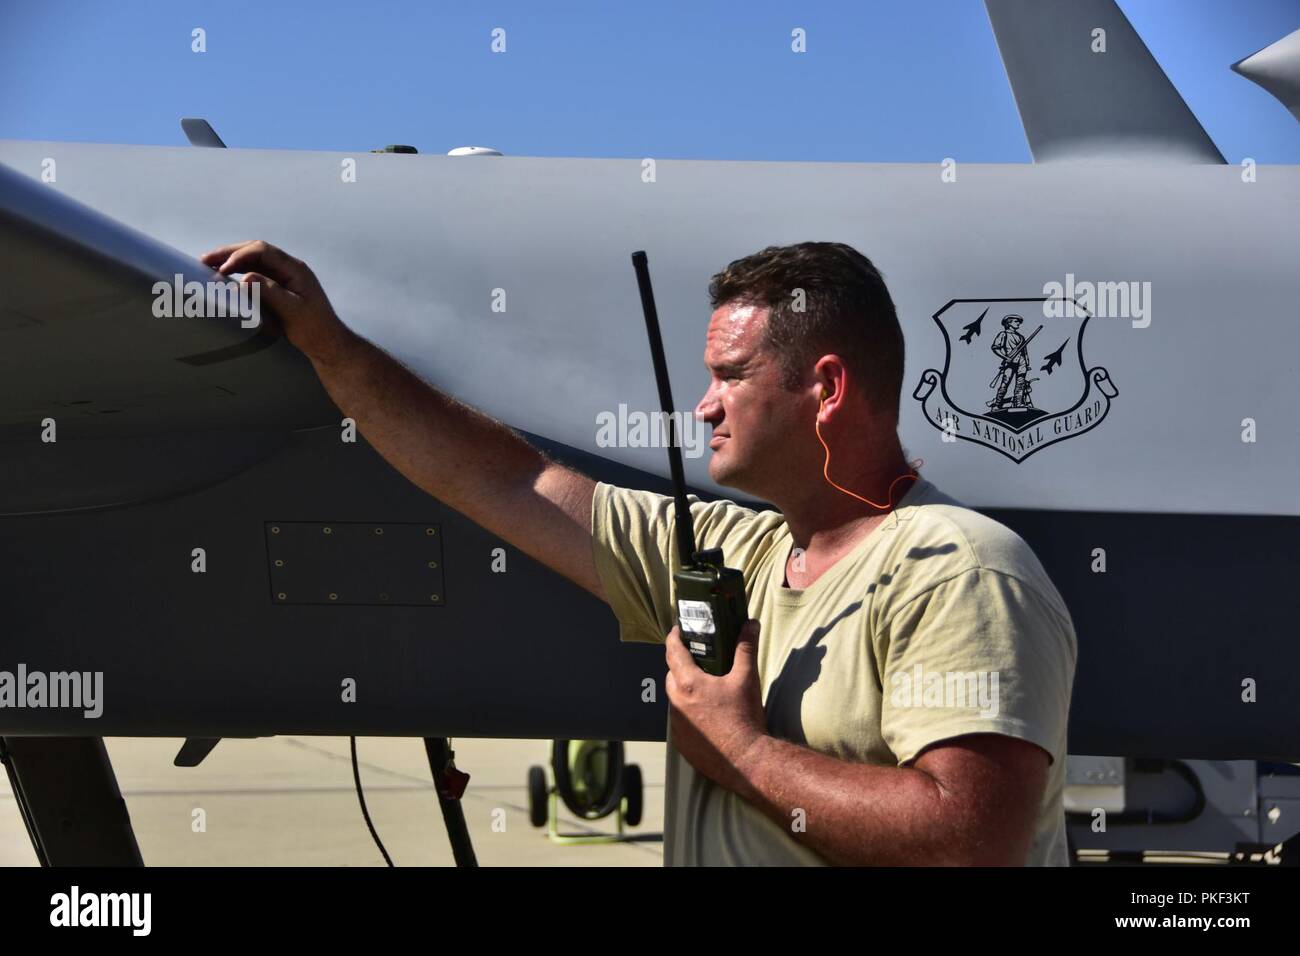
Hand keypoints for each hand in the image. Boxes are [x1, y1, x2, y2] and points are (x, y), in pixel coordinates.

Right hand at [200, 240, 353, 363]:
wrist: (326, 342)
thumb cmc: (314, 328)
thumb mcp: (293, 312)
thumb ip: (271, 293)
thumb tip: (246, 278)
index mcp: (295, 269)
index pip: (263, 251)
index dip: (240, 256)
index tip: (222, 269)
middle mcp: (289, 268)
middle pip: (255, 250)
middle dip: (229, 253)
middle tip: (205, 259)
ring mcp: (283, 276)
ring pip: (253, 260)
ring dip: (230, 260)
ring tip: (207, 264)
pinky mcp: (278, 286)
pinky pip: (254, 271)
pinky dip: (237, 271)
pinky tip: (223, 276)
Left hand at [664, 619, 766, 795]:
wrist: (746, 760)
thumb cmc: (745, 718)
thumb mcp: (747, 678)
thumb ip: (746, 648)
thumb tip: (750, 624)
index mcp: (689, 684)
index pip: (673, 652)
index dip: (674, 638)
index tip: (677, 631)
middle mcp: (677, 703)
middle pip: (672, 676)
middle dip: (680, 666)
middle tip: (697, 661)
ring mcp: (677, 725)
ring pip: (675, 700)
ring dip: (684, 692)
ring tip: (704, 689)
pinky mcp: (681, 743)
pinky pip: (680, 721)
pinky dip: (689, 714)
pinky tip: (706, 716)